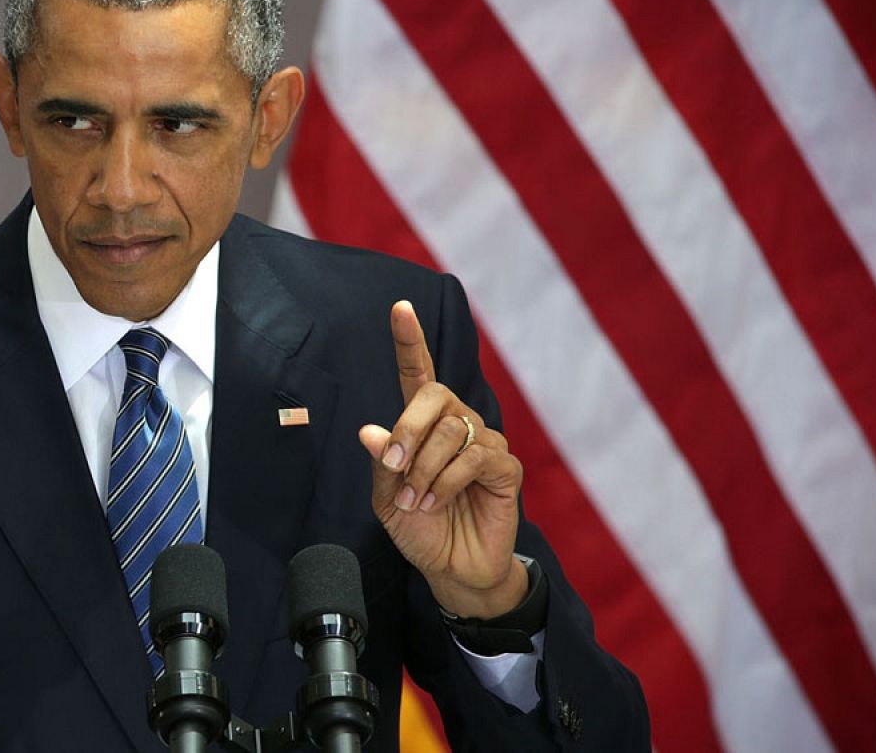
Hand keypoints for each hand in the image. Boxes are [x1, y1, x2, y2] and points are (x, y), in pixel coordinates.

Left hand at [359, 300, 527, 618]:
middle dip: (408, 430)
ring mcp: (484, 444)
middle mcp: (457, 425)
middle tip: (395, 467)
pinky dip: (448, 481)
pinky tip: (438, 501)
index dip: (410, 341)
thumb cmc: (418, 527)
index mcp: (424, 425)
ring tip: (416, 498)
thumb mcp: (385, 498)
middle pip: (435, 396)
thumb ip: (381, 463)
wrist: (449, 568)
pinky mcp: (505, 469)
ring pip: (452, 430)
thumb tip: (371, 430)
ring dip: (425, 468)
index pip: (418, 374)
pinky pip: (475, 458)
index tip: (400, 308)